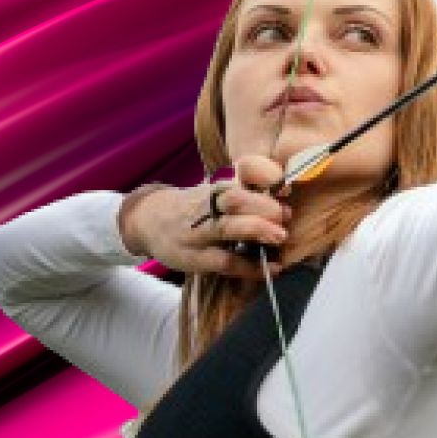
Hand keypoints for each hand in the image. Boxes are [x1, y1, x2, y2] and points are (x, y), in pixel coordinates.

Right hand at [119, 155, 291, 278]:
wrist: (148, 220)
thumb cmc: (196, 206)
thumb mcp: (216, 190)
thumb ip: (248, 190)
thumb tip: (288, 193)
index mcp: (218, 184)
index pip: (242, 169)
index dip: (264, 173)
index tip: (284, 182)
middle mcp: (207, 204)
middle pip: (233, 198)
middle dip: (262, 205)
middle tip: (285, 214)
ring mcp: (199, 232)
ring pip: (226, 228)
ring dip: (255, 230)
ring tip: (280, 236)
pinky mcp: (195, 258)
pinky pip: (224, 263)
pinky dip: (250, 267)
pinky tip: (272, 268)